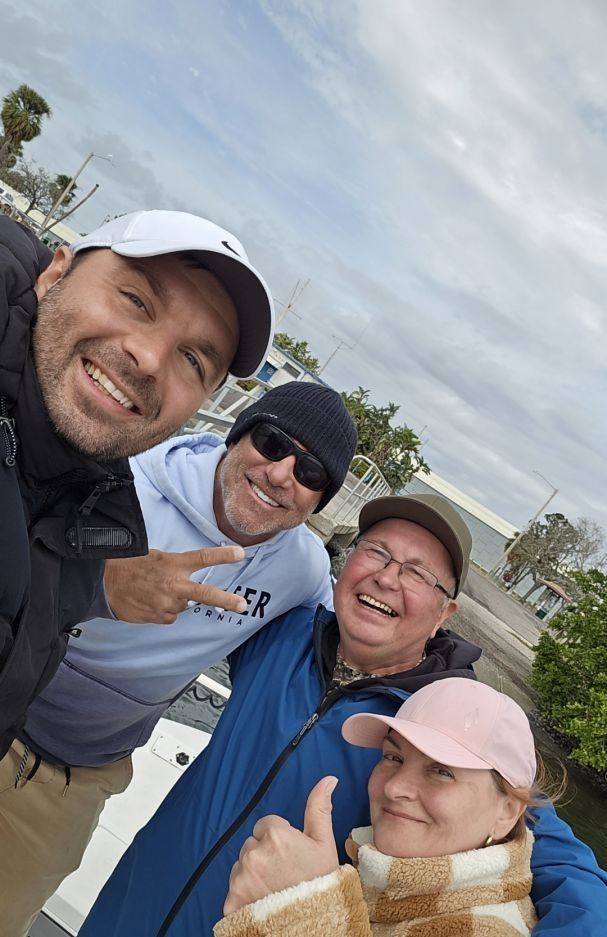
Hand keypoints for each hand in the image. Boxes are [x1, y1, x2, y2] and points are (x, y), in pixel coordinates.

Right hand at [104, 546, 246, 622]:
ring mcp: (167, 604)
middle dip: (226, 600)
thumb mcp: (156, 556)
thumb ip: (176, 565)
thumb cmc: (130, 566)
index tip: (240, 554)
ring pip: (183, 605)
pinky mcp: (159, 618)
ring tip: (156, 591)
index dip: (223, 556)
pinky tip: (151, 601)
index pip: (203, 558)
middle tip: (243, 605)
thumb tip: (188, 575)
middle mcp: (173, 585)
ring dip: (176, 599)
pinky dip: (164, 609)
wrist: (104, 585)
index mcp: (173, 564)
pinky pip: (170, 615)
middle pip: (205, 594)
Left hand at [224, 776, 338, 914]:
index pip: (266, 825)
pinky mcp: (232, 901)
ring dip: (253, 873)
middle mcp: (254, 853)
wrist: (314, 925)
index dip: (280, 840)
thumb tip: (328, 779)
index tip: (291, 856)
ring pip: (242, 865)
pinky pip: (233, 888)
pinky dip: (244, 895)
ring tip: (274, 888)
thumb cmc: (321, 884)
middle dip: (264, 854)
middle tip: (283, 873)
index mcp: (275, 834)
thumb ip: (320, 808)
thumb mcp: (325, 844)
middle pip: (252, 844)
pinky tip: (262, 900)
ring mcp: (241, 878)